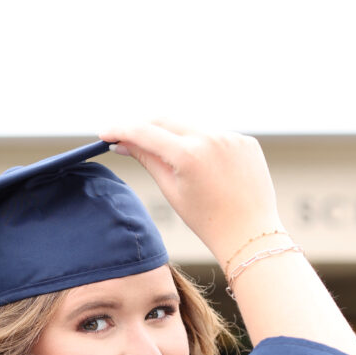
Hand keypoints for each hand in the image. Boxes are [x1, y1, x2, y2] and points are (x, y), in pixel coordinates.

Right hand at [97, 118, 284, 269]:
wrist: (250, 235)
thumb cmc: (207, 220)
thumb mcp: (172, 191)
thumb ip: (148, 160)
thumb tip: (123, 143)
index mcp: (188, 154)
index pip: (144, 131)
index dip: (120, 129)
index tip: (105, 132)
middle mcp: (211, 138)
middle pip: (166, 119)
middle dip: (145, 127)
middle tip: (129, 139)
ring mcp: (231, 137)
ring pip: (192, 127)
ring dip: (178, 139)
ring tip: (182, 170)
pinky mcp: (246, 141)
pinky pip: (217, 137)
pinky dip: (205, 148)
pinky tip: (211, 175)